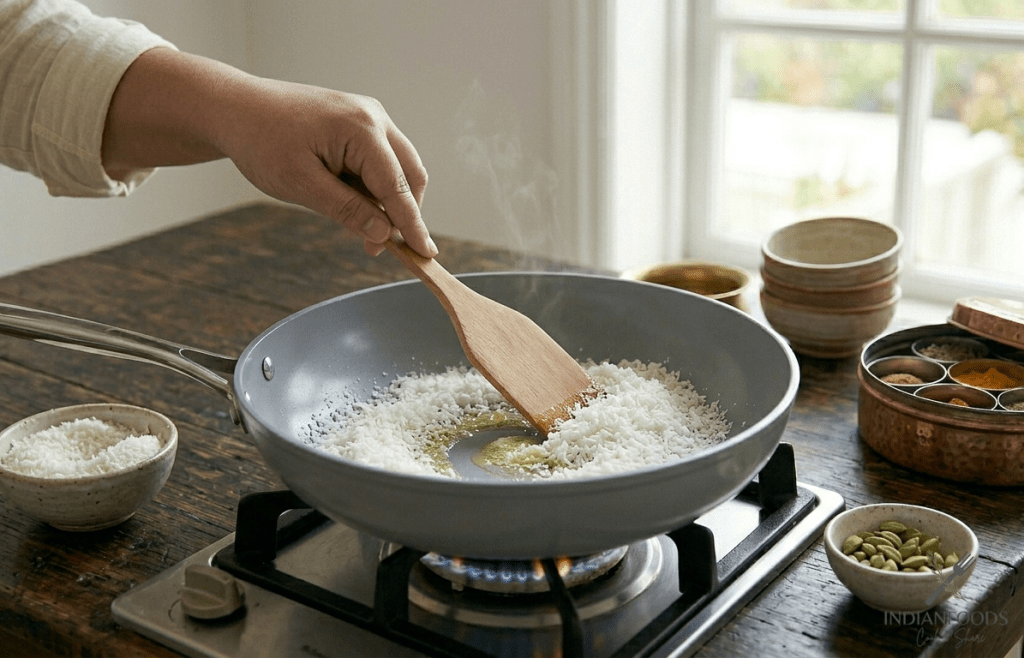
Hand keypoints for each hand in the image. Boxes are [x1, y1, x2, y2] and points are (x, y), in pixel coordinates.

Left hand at [215, 79, 434, 256]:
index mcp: (361, 128)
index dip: (412, 224)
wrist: (234, 108)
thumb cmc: (261, 141)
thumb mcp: (301, 184)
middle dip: (402, 213)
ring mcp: (368, 116)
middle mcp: (373, 117)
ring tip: (357, 225)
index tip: (426, 254)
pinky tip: (350, 201)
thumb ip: (347, 210)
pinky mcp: (358, 122)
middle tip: (377, 247)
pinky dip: (373, 186)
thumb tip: (384, 234)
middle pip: (409, 174)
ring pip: (397, 168)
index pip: (397, 186)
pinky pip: (380, 159)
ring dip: (386, 201)